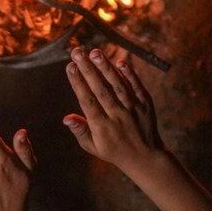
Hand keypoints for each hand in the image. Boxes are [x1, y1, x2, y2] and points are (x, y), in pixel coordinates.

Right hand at [63, 48, 164, 177]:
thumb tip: (65, 118)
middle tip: (77, 52)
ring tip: (95, 52)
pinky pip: (137, 86)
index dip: (78, 82)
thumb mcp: (93, 146)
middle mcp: (117, 116)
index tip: (69, 66)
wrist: (146, 158)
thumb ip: (80, 131)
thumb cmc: (114, 151)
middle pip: (101, 89)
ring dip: (106, 67)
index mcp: (102, 127)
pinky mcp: (146, 105)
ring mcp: (133, 109)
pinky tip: (120, 61)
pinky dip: (129, 74)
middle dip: (88, 69)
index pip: (87, 100)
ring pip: (118, 85)